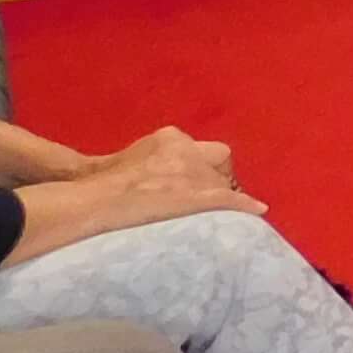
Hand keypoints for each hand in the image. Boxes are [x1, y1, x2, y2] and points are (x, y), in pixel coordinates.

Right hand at [97, 130, 264, 231]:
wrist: (96, 198)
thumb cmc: (101, 184)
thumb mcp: (130, 160)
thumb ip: (151, 161)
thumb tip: (152, 178)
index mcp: (169, 138)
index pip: (201, 149)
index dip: (203, 168)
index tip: (199, 181)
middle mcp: (187, 149)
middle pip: (219, 160)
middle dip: (217, 177)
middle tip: (210, 196)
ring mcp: (194, 172)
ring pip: (224, 182)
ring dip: (221, 196)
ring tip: (216, 214)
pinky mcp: (198, 195)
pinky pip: (230, 199)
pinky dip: (244, 206)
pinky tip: (257, 212)